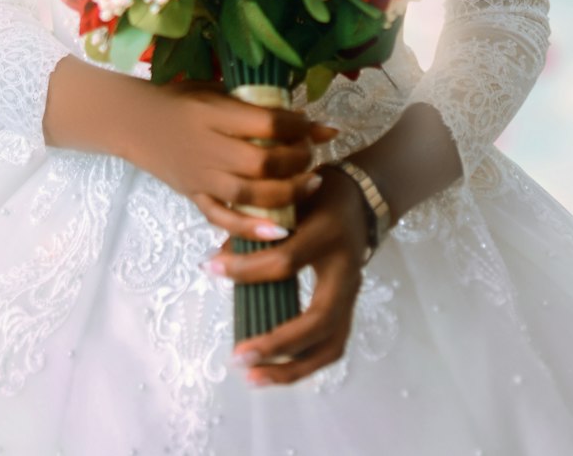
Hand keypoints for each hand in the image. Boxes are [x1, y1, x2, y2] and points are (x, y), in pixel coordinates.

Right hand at [132, 80, 337, 240]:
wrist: (135, 122)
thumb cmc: (182, 100)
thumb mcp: (219, 91)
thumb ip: (264, 106)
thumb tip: (321, 125)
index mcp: (213, 113)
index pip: (266, 122)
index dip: (296, 126)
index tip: (308, 125)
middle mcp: (207, 147)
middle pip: (261, 162)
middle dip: (296, 161)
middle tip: (311, 155)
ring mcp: (199, 176)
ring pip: (248, 194)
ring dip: (286, 194)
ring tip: (311, 185)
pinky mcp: (194, 196)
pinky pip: (223, 219)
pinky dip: (252, 229)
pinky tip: (279, 230)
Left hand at [208, 164, 371, 385]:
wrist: (361, 198)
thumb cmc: (317, 194)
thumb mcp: (287, 197)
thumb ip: (255, 224)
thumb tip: (217, 260)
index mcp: (328, 234)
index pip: (286, 261)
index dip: (246, 269)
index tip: (210, 269)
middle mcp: (346, 269)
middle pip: (317, 319)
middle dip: (277, 343)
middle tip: (238, 356)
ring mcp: (352, 293)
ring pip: (330, 345)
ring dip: (292, 368)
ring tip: (254, 377)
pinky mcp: (349, 308)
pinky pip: (331, 346)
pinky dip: (304, 365)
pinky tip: (275, 371)